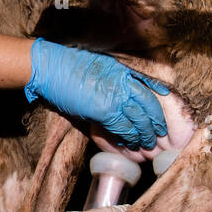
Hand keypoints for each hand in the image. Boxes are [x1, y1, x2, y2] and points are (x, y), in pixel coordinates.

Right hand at [24, 38, 168, 148]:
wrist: (51, 67)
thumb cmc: (68, 66)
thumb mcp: (100, 68)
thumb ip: (115, 80)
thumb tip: (122, 95)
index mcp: (124, 71)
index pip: (150, 91)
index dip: (157, 109)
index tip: (160, 120)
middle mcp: (124, 83)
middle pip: (148, 107)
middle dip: (155, 125)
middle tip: (158, 137)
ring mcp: (116, 96)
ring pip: (139, 120)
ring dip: (143, 135)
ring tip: (146, 145)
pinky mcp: (105, 110)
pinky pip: (123, 128)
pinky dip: (128, 138)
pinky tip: (129, 144)